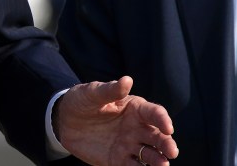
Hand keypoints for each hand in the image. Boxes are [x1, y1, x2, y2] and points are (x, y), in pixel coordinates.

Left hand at [57, 76, 177, 165]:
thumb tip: (127, 80)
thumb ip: (110, 90)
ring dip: (158, 161)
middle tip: (172, 152)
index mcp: (135, 109)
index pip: (154, 113)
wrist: (64, 120)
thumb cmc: (82, 101)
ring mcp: (129, 146)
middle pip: (158, 137)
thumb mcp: (92, 93)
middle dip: (167, 144)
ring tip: (163, 165)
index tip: (168, 128)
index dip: (163, 120)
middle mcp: (137, 129)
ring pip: (149, 155)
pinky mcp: (118, 160)